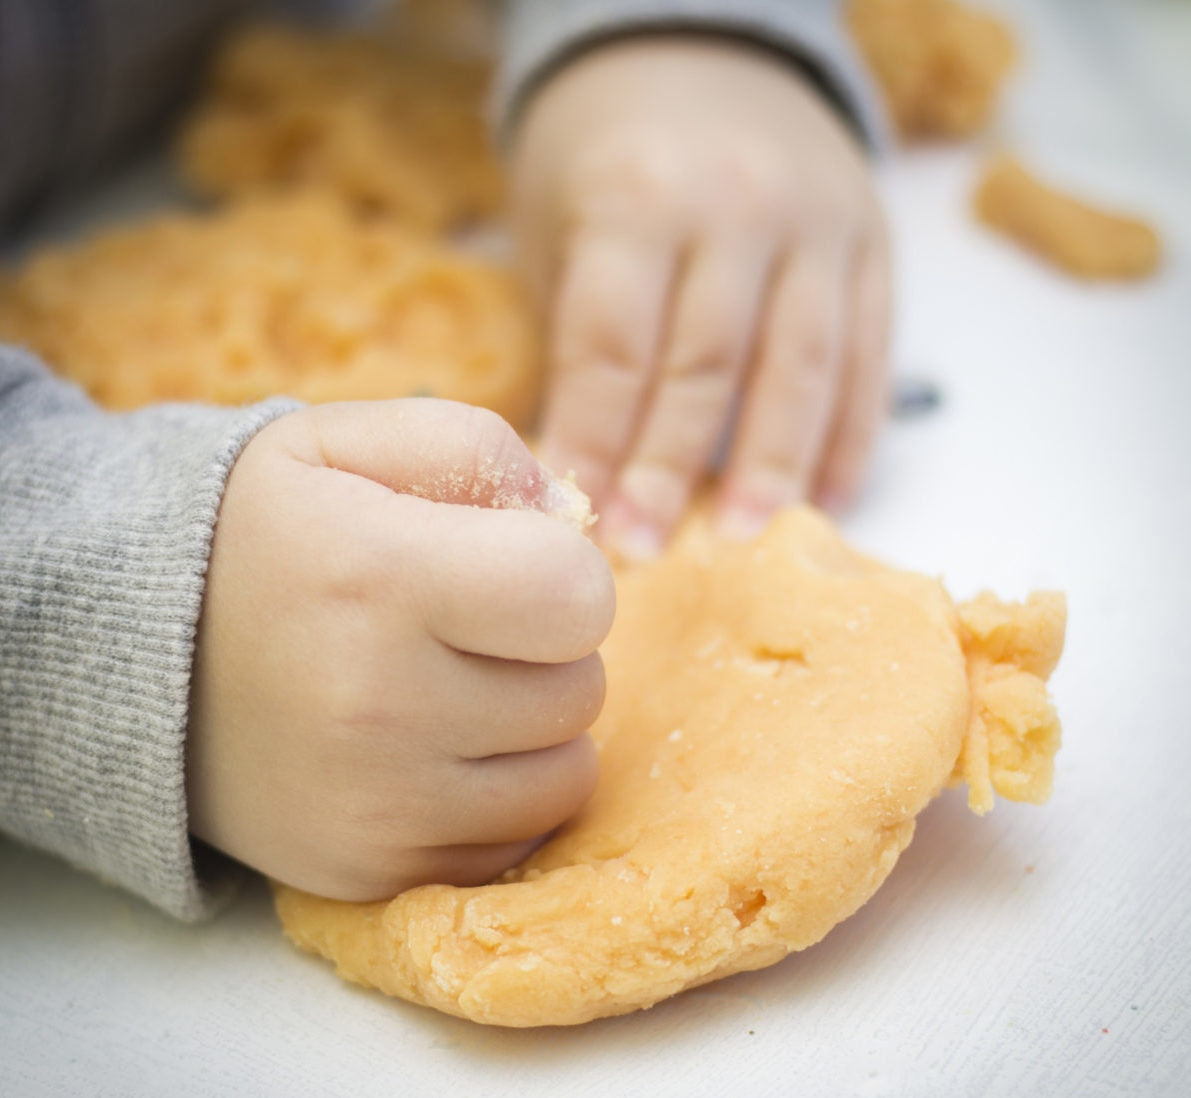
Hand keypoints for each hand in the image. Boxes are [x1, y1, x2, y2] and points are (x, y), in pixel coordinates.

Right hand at [185, 400, 613, 900]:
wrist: (137, 661)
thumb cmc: (264, 536)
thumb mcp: (345, 443)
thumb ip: (474, 448)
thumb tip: (573, 517)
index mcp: (378, 578)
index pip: (577, 596)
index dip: (565, 571)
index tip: (512, 563)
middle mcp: (378, 705)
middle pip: (579, 687)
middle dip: (548, 648)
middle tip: (472, 627)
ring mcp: (375, 806)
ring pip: (566, 772)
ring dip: (537, 725)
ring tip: (458, 684)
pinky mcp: (371, 873)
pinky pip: (519, 838)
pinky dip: (503, 793)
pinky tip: (441, 748)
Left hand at [511, 36, 890, 555]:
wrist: (703, 46)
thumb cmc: (608, 153)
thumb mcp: (562, 221)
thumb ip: (576, 333)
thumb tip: (576, 469)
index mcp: (639, 197)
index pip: (614, 346)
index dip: (596, 440)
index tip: (578, 515)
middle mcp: (737, 207)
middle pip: (707, 366)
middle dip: (671, 468)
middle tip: (645, 549)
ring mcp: (817, 224)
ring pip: (801, 367)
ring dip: (773, 467)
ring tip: (743, 540)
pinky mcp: (873, 242)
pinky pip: (868, 352)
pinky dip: (850, 432)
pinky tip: (826, 495)